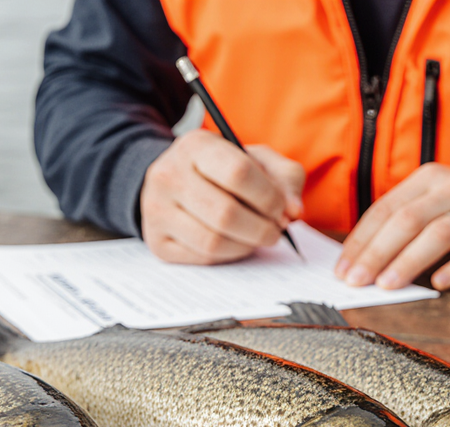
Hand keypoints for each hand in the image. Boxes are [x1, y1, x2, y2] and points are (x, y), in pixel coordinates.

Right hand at [141, 130, 305, 263]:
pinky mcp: (157, 240)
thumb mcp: (256, 160)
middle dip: (262, 228)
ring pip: (213, 241)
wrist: (176, 181)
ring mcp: (156, 209)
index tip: (282, 209)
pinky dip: (228, 255)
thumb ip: (285, 178)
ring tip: (257, 236)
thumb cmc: (224, 171)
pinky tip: (235, 242)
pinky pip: (202, 257)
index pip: (239, 173)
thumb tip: (293, 212)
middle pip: (226, 213)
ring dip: (247, 245)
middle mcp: (168, 174)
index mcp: (196, 145)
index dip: (269, 197)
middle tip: (275, 230)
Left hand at [335, 164, 449, 290]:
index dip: (361, 239)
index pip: (386, 208)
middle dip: (376, 252)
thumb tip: (363, 256)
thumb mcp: (441, 200)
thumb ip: (407, 220)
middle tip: (357, 280)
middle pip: (407, 219)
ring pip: (440, 233)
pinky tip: (440, 284)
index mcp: (431, 179)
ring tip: (389, 284)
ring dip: (409, 261)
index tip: (343, 268)